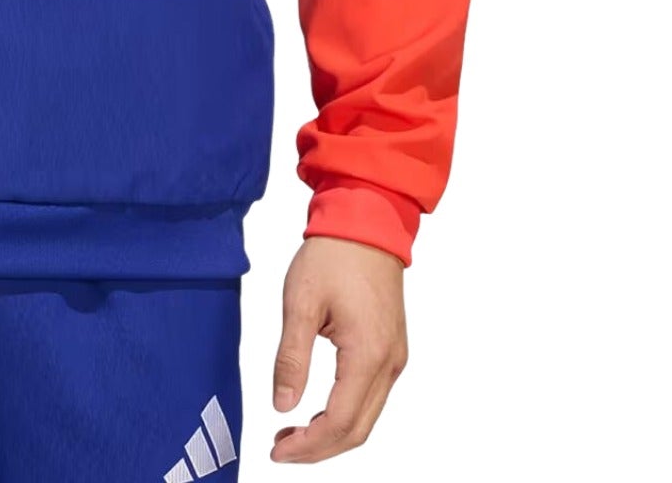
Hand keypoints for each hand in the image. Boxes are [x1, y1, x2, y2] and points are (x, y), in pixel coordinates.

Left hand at [271, 235, 407, 462]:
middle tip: (281, 448)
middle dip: (320, 448)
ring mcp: (395, 359)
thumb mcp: (299, 303)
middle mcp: (389, 364)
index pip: (341, 422)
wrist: (366, 222)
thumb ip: (291, 358)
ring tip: (292, 433)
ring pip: (367, 417)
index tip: (277, 449)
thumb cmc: (332, 256)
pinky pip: (370, 397)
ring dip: (332, 433)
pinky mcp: (390, 350)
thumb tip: (282, 405)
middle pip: (359, 430)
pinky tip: (317, 410)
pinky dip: (345, 413)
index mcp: (368, 355)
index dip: (309, 445)